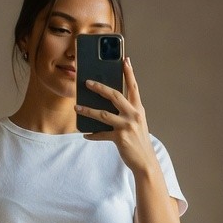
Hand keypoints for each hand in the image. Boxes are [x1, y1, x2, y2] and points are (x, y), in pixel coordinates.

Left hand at [74, 57, 157, 174]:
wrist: (146, 161)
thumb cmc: (139, 141)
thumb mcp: (137, 123)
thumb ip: (127, 112)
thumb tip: (108, 105)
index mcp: (138, 109)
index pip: (133, 87)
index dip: (129, 73)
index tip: (125, 60)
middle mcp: (133, 115)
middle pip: (115, 96)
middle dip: (100, 88)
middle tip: (87, 82)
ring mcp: (127, 126)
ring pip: (103, 114)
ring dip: (87, 110)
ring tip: (76, 107)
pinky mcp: (120, 138)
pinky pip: (101, 134)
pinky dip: (92, 135)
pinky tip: (85, 134)